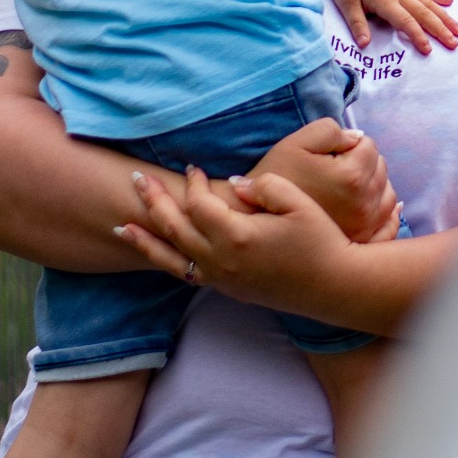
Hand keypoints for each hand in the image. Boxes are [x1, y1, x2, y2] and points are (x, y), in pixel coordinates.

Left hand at [117, 164, 357, 306]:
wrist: (335, 287)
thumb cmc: (321, 240)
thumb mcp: (298, 202)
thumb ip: (261, 187)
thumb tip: (232, 185)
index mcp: (236, 236)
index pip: (199, 204)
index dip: (193, 182)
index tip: (194, 167)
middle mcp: (221, 261)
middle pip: (175, 228)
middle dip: (154, 202)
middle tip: (136, 180)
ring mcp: (222, 279)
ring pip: (172, 257)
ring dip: (146, 239)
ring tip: (122, 227)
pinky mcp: (227, 289)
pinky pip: (186, 274)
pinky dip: (166, 262)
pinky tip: (158, 253)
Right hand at [253, 117, 398, 242]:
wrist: (256, 221)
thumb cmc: (275, 178)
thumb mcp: (296, 142)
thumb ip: (330, 130)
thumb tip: (356, 138)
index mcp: (351, 176)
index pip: (368, 146)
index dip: (348, 144)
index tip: (328, 154)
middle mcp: (364, 204)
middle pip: (380, 169)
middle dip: (363, 163)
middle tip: (335, 170)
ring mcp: (366, 227)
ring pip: (387, 194)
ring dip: (373, 185)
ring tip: (347, 187)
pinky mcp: (362, 242)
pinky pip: (388, 222)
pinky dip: (384, 210)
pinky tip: (373, 204)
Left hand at [316, 0, 457, 53]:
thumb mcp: (346, 3)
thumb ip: (357, 24)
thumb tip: (364, 45)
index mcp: (385, 1)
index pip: (405, 21)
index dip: (417, 36)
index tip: (429, 49)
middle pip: (423, 13)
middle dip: (440, 29)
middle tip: (455, 43)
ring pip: (428, 3)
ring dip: (444, 16)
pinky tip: (449, 2)